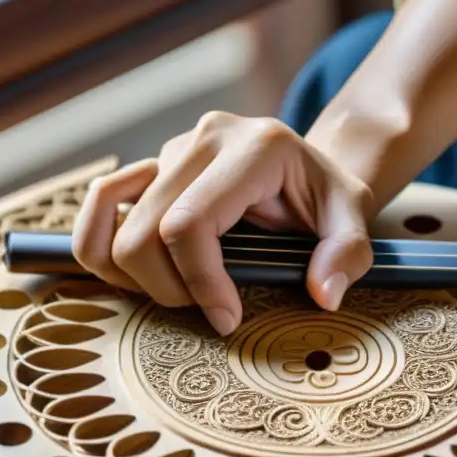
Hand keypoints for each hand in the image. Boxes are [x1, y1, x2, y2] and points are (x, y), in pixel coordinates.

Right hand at [71, 113, 374, 334]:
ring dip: (138, 276)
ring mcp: (171, 148)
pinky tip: (147, 268)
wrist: (309, 164)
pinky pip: (102, 207)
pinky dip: (108, 247)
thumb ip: (348, 254)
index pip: (190, 224)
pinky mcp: (152, 165)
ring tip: (183, 289)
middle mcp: (205, 138)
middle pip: (142, 232)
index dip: (198, 282)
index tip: (227, 319)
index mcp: (254, 148)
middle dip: (168, 289)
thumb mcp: (354, 217)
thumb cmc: (328, 195)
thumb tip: (324, 294)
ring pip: (115, 227)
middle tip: (210, 308)